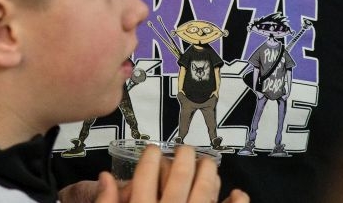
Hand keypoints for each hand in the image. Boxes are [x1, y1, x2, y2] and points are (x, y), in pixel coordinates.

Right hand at [90, 144, 237, 202]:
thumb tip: (104, 178)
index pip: (145, 178)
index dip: (150, 159)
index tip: (153, 150)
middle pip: (179, 180)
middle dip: (183, 159)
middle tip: (184, 149)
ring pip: (203, 194)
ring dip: (207, 174)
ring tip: (207, 163)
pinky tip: (238, 193)